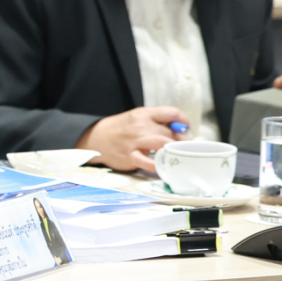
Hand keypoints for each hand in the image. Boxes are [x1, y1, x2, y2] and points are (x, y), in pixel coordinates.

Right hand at [75, 106, 189, 172]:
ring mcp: (135, 141)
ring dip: (173, 151)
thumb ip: (156, 122)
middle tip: (183, 147)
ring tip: (176, 155)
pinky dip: (158, 165)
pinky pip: (148, 162)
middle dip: (181, 141)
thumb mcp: (137, 118)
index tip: (185, 129)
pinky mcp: (130, 156)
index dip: (183, 121)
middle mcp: (141, 126)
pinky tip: (163, 167)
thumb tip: (180, 131)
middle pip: (170, 132)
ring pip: (162, 144)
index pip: (172, 113)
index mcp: (144, 114)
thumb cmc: (120, 129)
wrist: (96, 137)